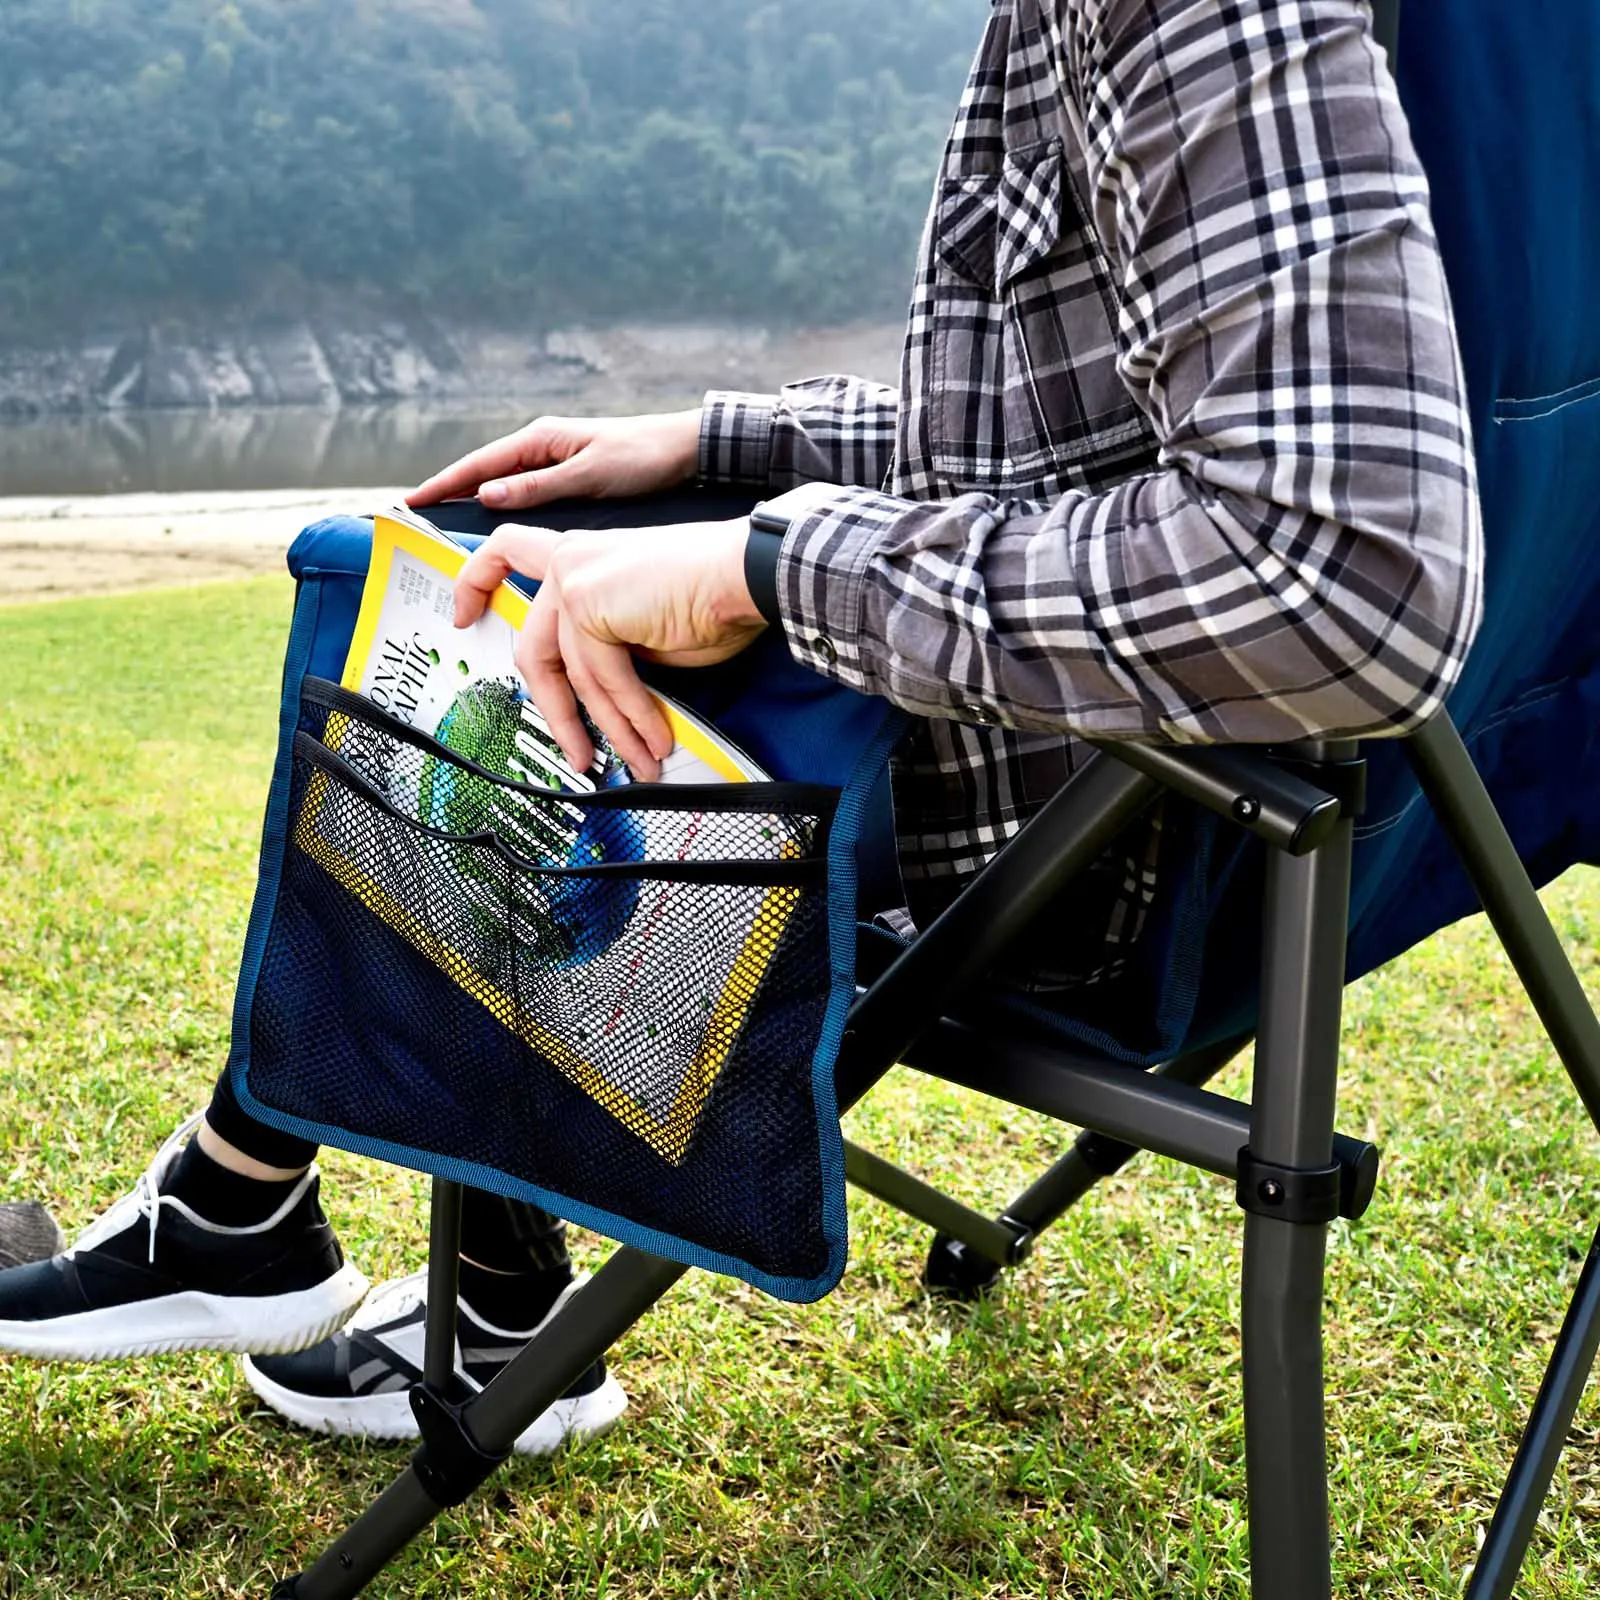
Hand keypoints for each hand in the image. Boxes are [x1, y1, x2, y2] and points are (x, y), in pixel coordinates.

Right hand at [408, 409, 702, 511]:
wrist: (683, 451)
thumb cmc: (642, 458)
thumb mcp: (589, 476)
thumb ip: (538, 487)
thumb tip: (486, 496)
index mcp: (540, 440)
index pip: (479, 466)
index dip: (443, 484)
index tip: (413, 502)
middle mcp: (541, 447)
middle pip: (484, 474)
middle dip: (449, 493)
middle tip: (418, 518)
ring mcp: (554, 461)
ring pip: (503, 485)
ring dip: (474, 502)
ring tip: (446, 526)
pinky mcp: (568, 477)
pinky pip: (525, 493)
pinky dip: (505, 508)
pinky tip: (496, 525)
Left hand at [453, 518, 765, 780]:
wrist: (745, 574)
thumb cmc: (712, 595)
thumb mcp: (646, 629)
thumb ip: (611, 652)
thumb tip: (605, 703)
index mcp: (582, 557)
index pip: (509, 552)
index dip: (476, 583)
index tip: (462, 616)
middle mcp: (570, 561)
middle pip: (535, 649)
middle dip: (560, 712)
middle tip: (579, 752)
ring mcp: (574, 579)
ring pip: (573, 676)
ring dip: (611, 727)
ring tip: (636, 760)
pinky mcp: (588, 603)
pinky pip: (602, 679)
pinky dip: (631, 716)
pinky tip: (652, 740)